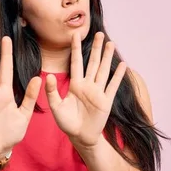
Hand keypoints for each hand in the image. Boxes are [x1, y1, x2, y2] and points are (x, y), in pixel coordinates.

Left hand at [45, 32, 126, 147]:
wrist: (80, 136)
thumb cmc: (66, 123)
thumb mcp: (56, 107)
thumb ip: (51, 92)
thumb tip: (48, 76)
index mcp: (75, 85)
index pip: (76, 62)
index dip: (76, 49)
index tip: (75, 34)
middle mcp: (87, 85)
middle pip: (92, 62)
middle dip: (95, 48)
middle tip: (98, 33)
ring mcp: (98, 92)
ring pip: (103, 70)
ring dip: (107, 57)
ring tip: (110, 43)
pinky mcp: (106, 101)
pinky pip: (113, 86)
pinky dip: (117, 75)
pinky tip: (122, 65)